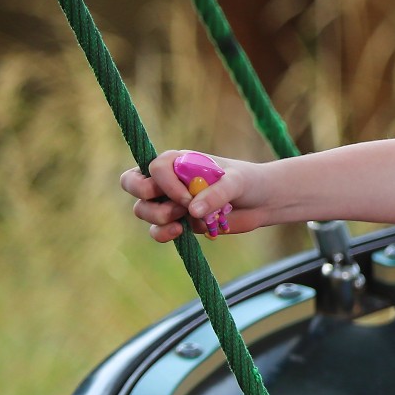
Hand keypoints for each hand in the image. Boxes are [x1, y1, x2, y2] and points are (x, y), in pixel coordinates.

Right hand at [120, 150, 262, 241]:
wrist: (262, 202)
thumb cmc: (248, 182)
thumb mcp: (237, 182)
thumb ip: (216, 193)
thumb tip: (191, 211)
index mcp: (179, 161)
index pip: (153, 167)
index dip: (165, 185)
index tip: (189, 198)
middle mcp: (169, 179)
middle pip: (132, 184)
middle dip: (147, 198)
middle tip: (177, 206)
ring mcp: (171, 201)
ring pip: (142, 209)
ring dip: (160, 218)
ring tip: (188, 219)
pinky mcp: (178, 222)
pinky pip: (156, 230)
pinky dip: (163, 234)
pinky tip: (180, 232)